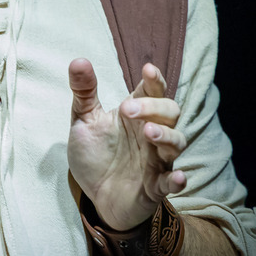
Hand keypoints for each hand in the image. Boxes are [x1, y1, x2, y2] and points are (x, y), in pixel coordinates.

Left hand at [67, 58, 186, 230]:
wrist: (94, 195)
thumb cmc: (96, 154)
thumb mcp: (84, 121)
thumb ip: (84, 92)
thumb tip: (78, 60)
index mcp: (136, 115)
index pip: (153, 92)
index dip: (155, 80)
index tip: (148, 69)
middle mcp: (151, 134)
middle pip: (169, 112)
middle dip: (153, 107)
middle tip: (127, 109)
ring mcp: (156, 160)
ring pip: (177, 142)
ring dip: (166, 136)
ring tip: (148, 132)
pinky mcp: (155, 187)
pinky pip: (171, 183)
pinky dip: (176, 180)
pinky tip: (177, 177)